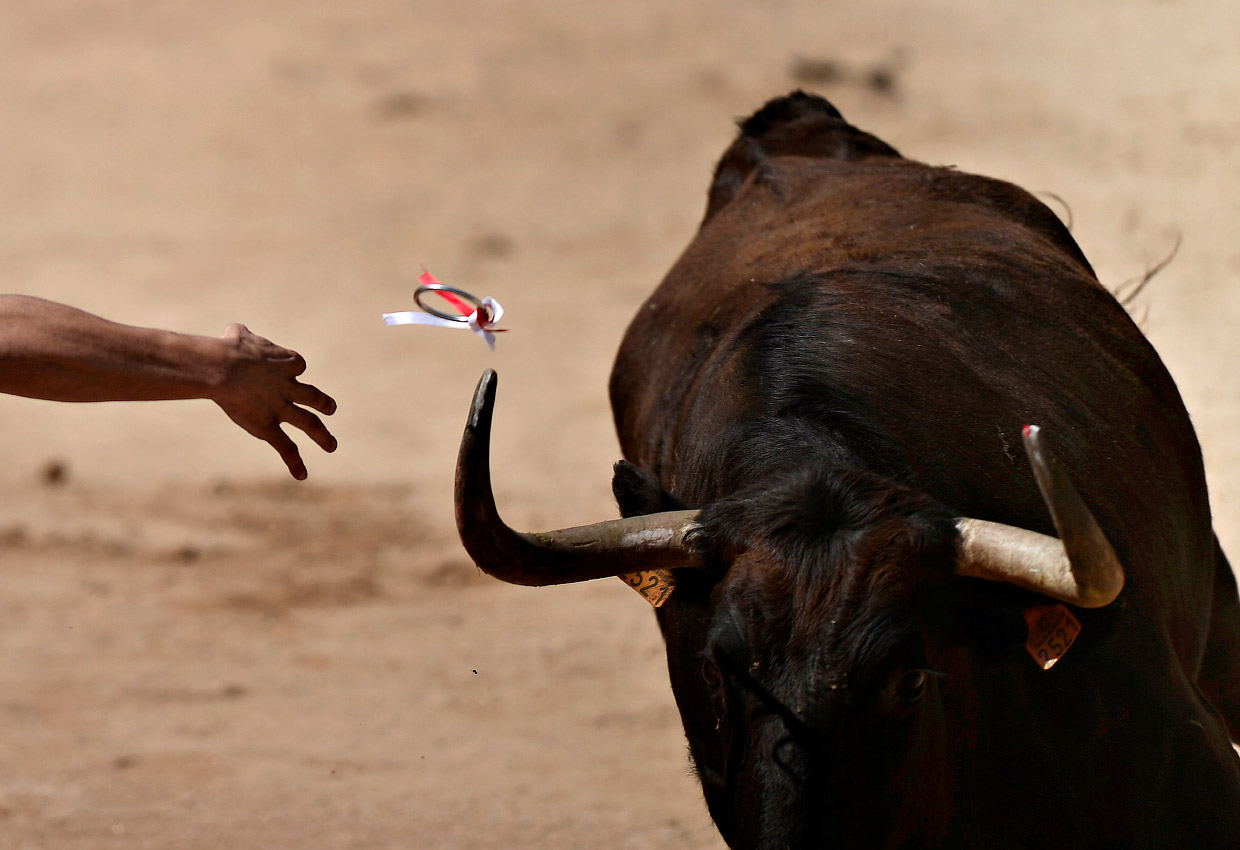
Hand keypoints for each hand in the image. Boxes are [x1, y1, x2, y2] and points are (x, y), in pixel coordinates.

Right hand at [210, 324, 336, 479]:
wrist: (224, 368)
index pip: (296, 365)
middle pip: (312, 395)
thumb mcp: (238, 334)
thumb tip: (233, 332)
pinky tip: (302, 475)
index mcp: (285, 362)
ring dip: (322, 435)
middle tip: (331, 408)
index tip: (285, 369)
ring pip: (308, 422)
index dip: (292, 367)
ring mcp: (281, 408)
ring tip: (332, 445)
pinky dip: (294, 462)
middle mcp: (289, 387)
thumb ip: (240, 335)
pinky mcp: (268, 426)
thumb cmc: (228, 348)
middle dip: (323, 403)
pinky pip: (285, 447)